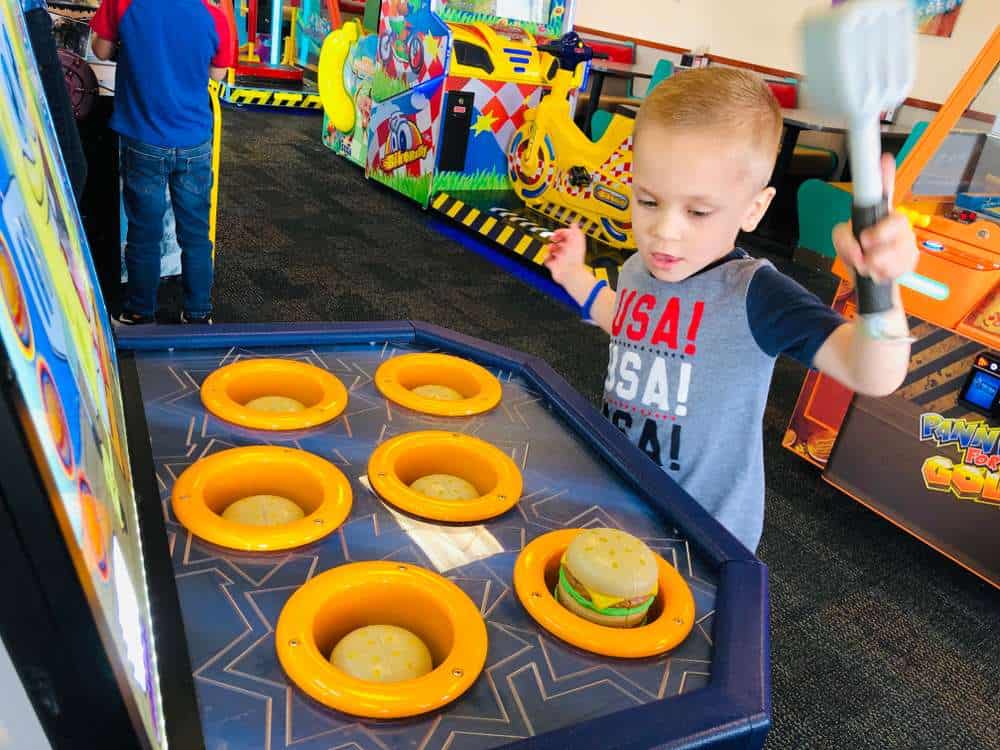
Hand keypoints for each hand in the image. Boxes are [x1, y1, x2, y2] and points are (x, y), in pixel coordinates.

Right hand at [544, 223, 586, 284]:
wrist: (570, 274)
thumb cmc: (575, 259)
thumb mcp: (577, 241)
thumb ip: (575, 231)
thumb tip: (574, 224)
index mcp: (574, 246)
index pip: (568, 236)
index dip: (562, 232)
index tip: (557, 231)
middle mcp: (568, 252)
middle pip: (560, 242)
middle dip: (555, 238)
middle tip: (552, 238)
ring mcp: (561, 259)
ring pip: (553, 250)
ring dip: (550, 247)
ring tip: (550, 248)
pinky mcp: (555, 266)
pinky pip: (548, 260)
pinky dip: (546, 257)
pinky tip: (548, 256)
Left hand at [832, 154, 918, 283]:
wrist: (868, 276)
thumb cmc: (857, 252)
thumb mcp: (841, 240)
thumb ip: (843, 239)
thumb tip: (859, 245)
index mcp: (878, 212)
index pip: (884, 189)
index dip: (885, 175)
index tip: (884, 159)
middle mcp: (896, 222)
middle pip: (898, 222)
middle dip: (880, 234)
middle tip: (865, 242)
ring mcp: (906, 239)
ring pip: (897, 248)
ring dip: (875, 260)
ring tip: (866, 264)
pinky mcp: (911, 257)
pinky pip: (900, 265)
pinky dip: (882, 272)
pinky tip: (876, 272)